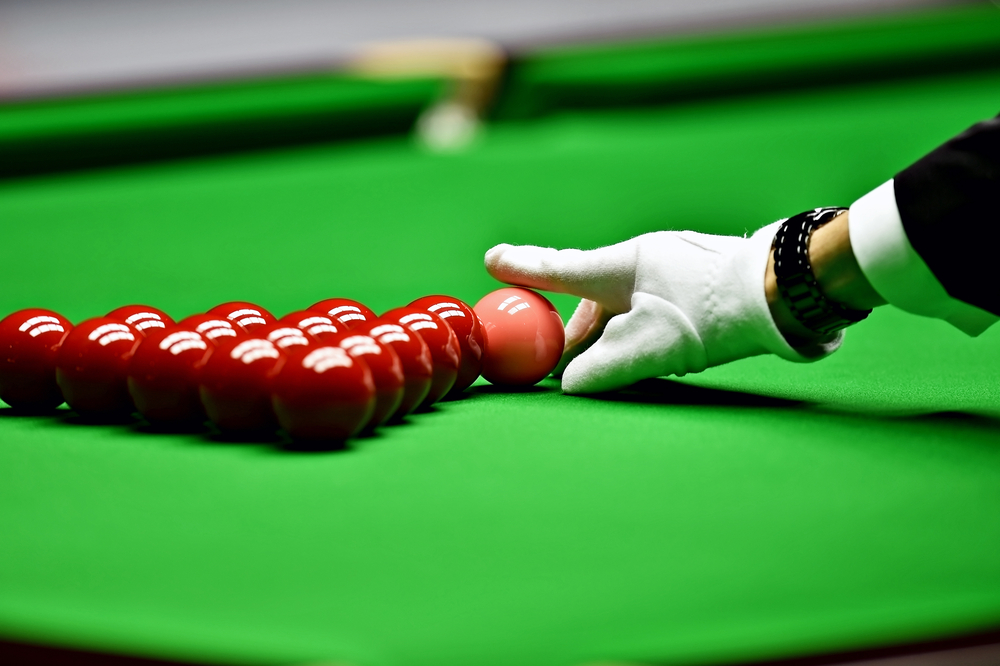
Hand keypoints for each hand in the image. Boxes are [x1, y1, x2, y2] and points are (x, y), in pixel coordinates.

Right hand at [484, 221, 842, 393]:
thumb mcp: (653, 347)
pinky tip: (660, 350)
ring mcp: (673, 267)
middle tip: (563, 363)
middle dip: (576, 329)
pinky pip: (651, 307)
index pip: (562, 269)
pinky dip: (642, 330)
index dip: (524, 269)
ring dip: (614, 335)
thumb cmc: (715, 314)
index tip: (491, 260)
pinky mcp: (698, 282)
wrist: (788, 293)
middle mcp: (645, 259)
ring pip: (625, 304)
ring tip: (625, 365)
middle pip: (593, 296)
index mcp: (624, 264)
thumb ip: (604, 367)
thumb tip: (570, 384)